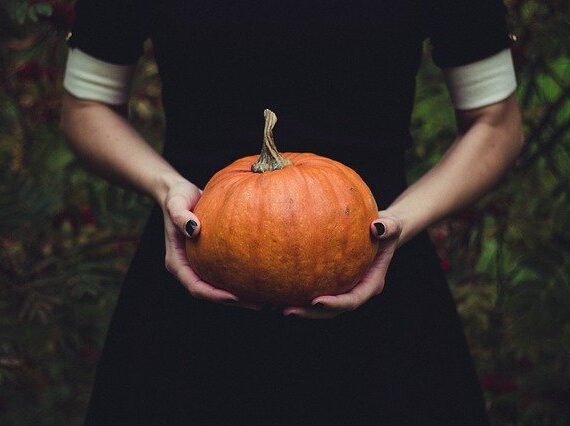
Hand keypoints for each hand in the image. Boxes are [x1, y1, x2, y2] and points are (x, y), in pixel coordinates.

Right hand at [162, 179, 259, 309]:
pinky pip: (227, 272)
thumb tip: (194, 229)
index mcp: (177, 262)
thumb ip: (180, 215)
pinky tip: (263, 277)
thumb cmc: (177, 197)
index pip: (195, 287)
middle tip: (260, 304)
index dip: (214, 295)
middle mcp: (189, 268)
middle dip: (233, 301)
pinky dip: (242, 278)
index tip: (235, 297)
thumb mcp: (176, 203)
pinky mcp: (212, 258)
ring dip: (241, 295)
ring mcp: (200, 264)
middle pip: (210, 293)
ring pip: (220, 287)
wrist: (180, 192)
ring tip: (266, 297)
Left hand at [282, 210, 402, 318]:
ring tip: (272, 305)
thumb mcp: (391, 225)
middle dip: (309, 314)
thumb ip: (388, 227)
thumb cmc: (385, 227)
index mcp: (370, 284)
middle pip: (331, 311)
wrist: (379, 231)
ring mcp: (341, 289)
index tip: (316, 301)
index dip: (335, 304)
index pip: (352, 300)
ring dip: (298, 308)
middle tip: (286, 311)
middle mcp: (354, 290)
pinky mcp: (329, 282)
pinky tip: (272, 288)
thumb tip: (377, 227)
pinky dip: (294, 291)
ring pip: (318, 306)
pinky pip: (311, 289)